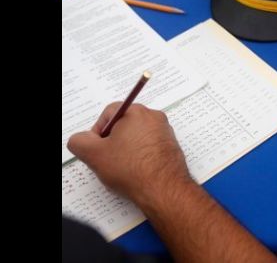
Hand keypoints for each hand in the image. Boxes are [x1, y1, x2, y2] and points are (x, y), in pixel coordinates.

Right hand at [67, 103, 192, 206]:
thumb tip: (82, 139)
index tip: (96, 148)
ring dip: (126, 149)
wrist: (163, 189)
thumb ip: (80, 141)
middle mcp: (154, 118)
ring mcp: (165, 132)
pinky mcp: (172, 147)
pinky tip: (136, 171)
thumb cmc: (131, 169)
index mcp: (137, 112)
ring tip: (123, 168)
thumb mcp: (94, 154)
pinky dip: (140, 156)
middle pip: (124, 125)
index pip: (109, 113)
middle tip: (107, 159)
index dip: (97, 131)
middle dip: (112, 141)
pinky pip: (149, 147)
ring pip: (137, 137)